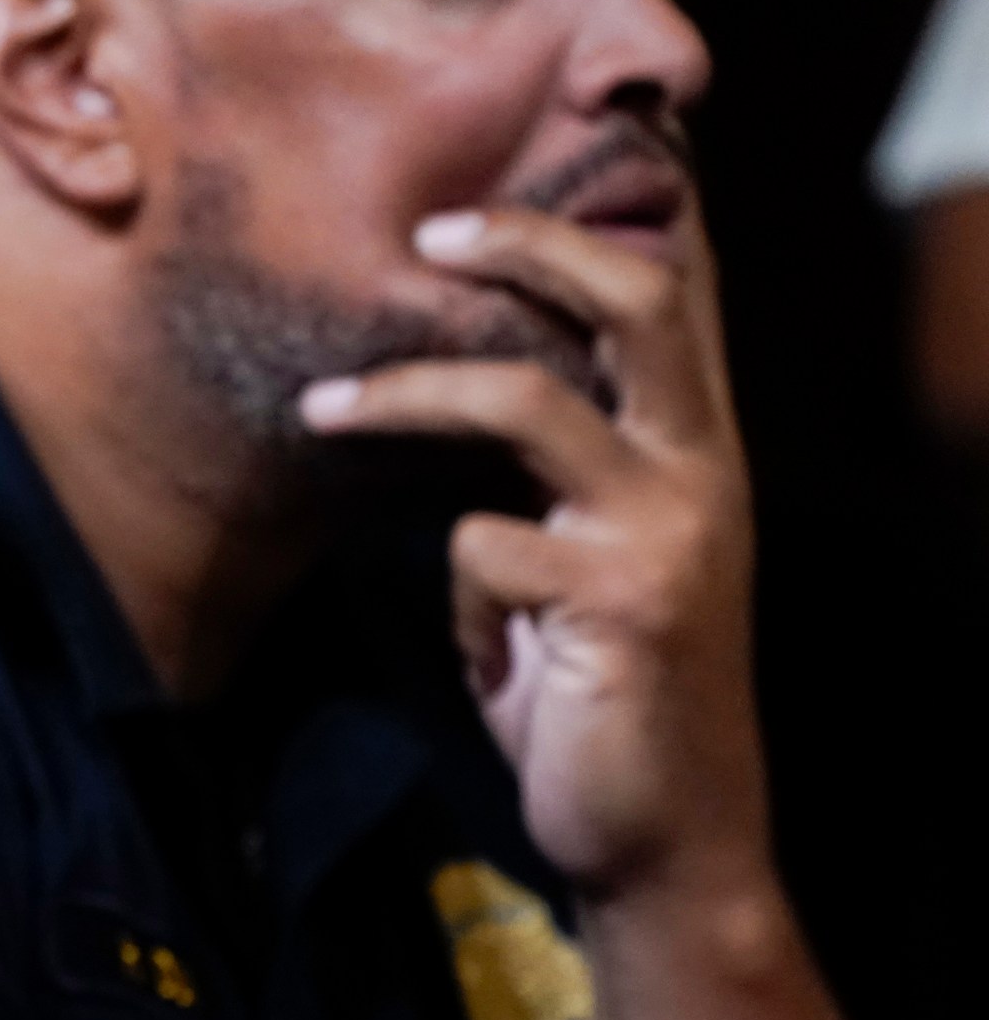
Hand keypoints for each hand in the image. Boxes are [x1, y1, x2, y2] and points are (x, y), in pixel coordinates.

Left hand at [298, 208, 773, 906]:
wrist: (658, 842)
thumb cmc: (598, 697)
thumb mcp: (573, 572)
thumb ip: (535, 492)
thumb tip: (429, 408)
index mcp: (690, 454)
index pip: (672, 302)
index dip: (607, 222)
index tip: (513, 178)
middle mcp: (698, 472)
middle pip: (634, 302)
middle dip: (532, 242)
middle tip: (432, 227)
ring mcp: (665, 532)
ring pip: (528, 403)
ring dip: (408, 393)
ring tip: (321, 404)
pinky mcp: (621, 602)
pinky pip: (483, 550)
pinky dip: (458, 598)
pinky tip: (488, 658)